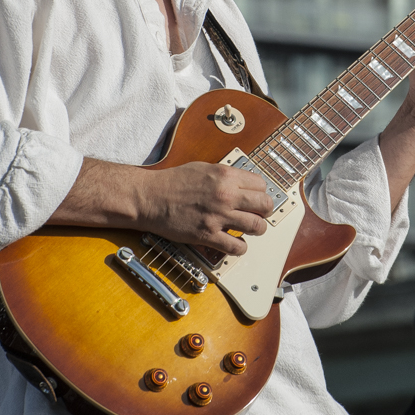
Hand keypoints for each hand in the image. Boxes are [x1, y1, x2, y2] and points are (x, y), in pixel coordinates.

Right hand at [137, 161, 273, 255]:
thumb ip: (225, 176)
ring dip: (256, 229)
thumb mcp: (203, 168)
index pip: (261, 185)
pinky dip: (240, 247)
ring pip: (257, 226)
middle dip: (264, 211)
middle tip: (258, 214)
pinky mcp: (208, 235)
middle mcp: (225, 195)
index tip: (256, 198)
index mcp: (225, 176)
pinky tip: (235, 242)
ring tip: (249, 229)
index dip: (261, 193)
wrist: (149, 197)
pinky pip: (237, 246)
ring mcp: (218, 216)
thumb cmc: (171, 182)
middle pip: (265, 205)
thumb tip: (243, 183)